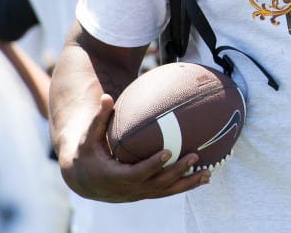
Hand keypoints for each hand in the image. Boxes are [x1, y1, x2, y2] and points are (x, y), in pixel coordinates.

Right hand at [57, 93, 209, 202]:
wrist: (83, 179)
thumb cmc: (87, 152)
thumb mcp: (89, 136)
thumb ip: (100, 118)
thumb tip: (106, 96)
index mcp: (113, 176)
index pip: (136, 173)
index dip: (152, 165)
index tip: (168, 152)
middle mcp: (127, 189)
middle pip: (156, 184)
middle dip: (176, 172)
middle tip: (194, 156)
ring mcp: (137, 194)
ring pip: (165, 192)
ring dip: (187, 184)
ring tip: (207, 174)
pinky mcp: (144, 194)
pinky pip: (166, 191)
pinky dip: (184, 185)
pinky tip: (202, 177)